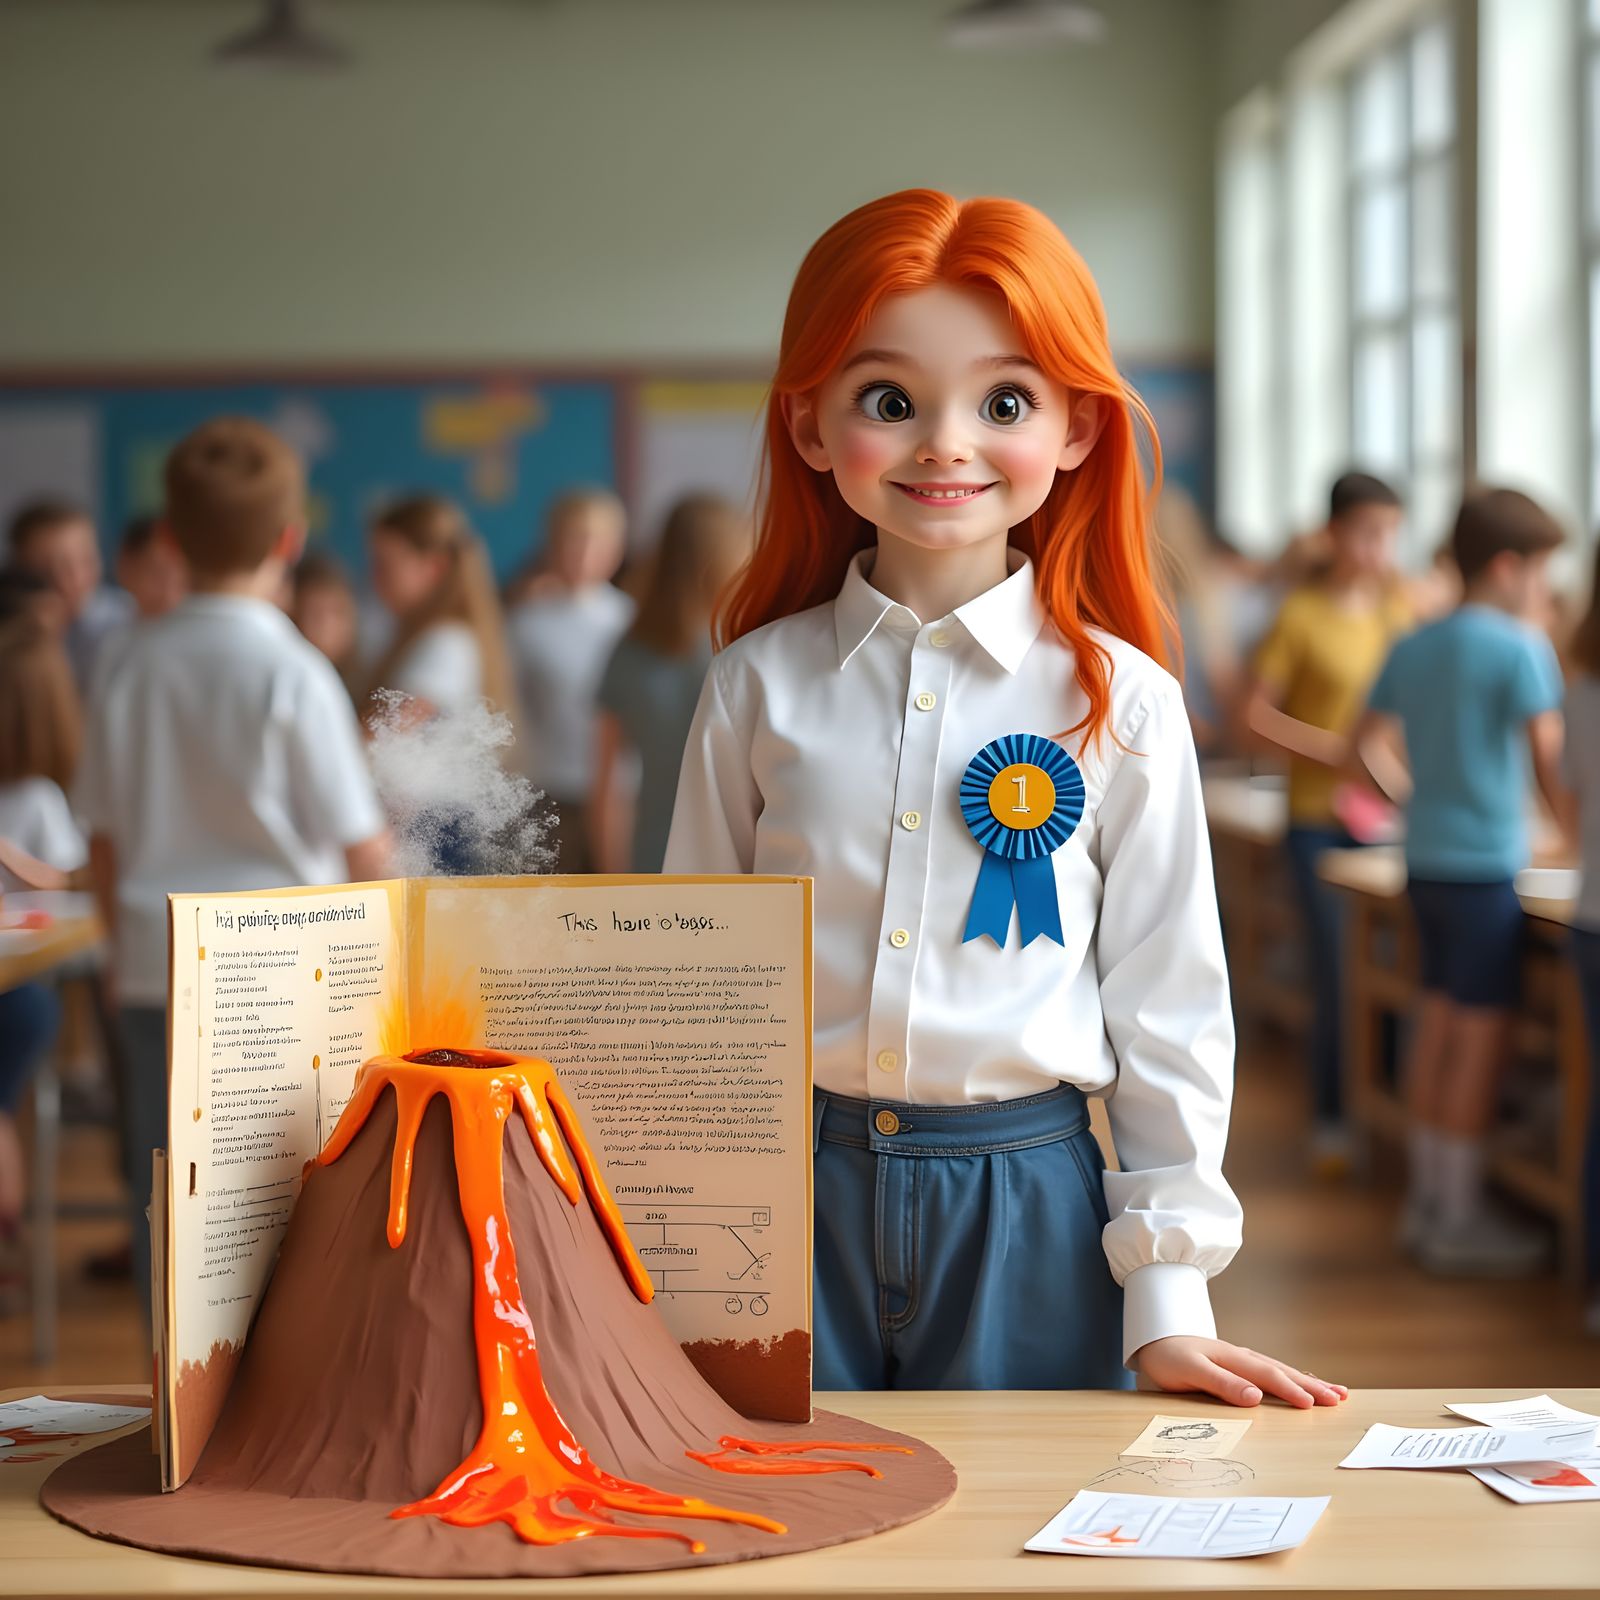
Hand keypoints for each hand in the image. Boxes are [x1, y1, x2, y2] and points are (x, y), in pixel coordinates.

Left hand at [1132, 1336, 1348, 1408]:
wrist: (1153, 1339)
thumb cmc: (1168, 1358)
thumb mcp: (1190, 1372)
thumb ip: (1221, 1384)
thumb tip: (1256, 1397)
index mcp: (1232, 1359)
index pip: (1267, 1377)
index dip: (1291, 1390)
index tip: (1314, 1404)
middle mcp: (1241, 1357)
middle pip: (1282, 1371)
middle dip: (1311, 1385)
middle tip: (1340, 1399)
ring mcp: (1241, 1359)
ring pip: (1281, 1369)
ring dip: (1307, 1381)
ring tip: (1336, 1392)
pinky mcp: (1238, 1364)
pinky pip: (1272, 1370)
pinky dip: (1292, 1377)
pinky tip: (1304, 1383)